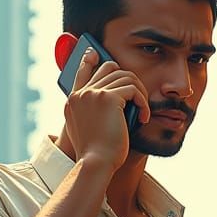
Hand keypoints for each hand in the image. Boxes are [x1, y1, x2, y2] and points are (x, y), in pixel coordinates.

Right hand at [64, 48, 150, 172]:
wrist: (95, 163)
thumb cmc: (95, 154)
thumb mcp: (87, 131)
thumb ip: (91, 113)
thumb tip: (112, 100)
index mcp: (73, 101)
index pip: (81, 71)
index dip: (88, 59)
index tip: (94, 53)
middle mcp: (81, 94)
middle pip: (109, 68)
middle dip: (128, 79)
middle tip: (138, 96)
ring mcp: (93, 94)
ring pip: (125, 76)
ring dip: (140, 92)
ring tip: (143, 111)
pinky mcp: (108, 98)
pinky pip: (133, 89)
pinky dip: (143, 103)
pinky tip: (144, 118)